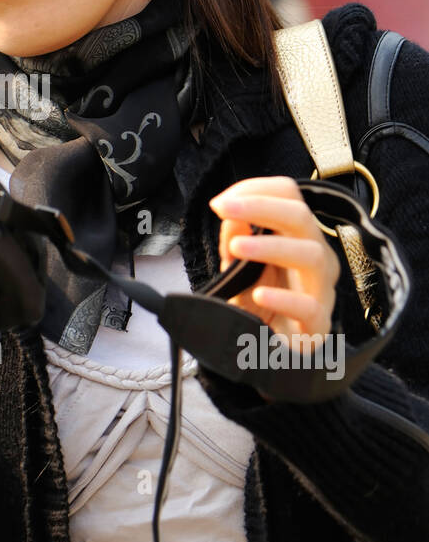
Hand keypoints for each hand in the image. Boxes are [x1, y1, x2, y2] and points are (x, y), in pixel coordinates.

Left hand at [209, 176, 340, 345]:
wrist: (268, 351)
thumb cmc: (258, 303)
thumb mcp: (239, 267)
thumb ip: (234, 239)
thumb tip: (230, 214)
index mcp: (298, 237)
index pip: (289, 196)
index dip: (256, 190)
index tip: (220, 203)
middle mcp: (315, 257)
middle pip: (302, 217)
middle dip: (261, 206)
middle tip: (224, 209)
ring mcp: (320, 290)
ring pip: (313, 255)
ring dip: (271, 247)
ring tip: (236, 248)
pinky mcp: (317, 326)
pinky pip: (310, 308)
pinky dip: (285, 299)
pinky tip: (260, 295)